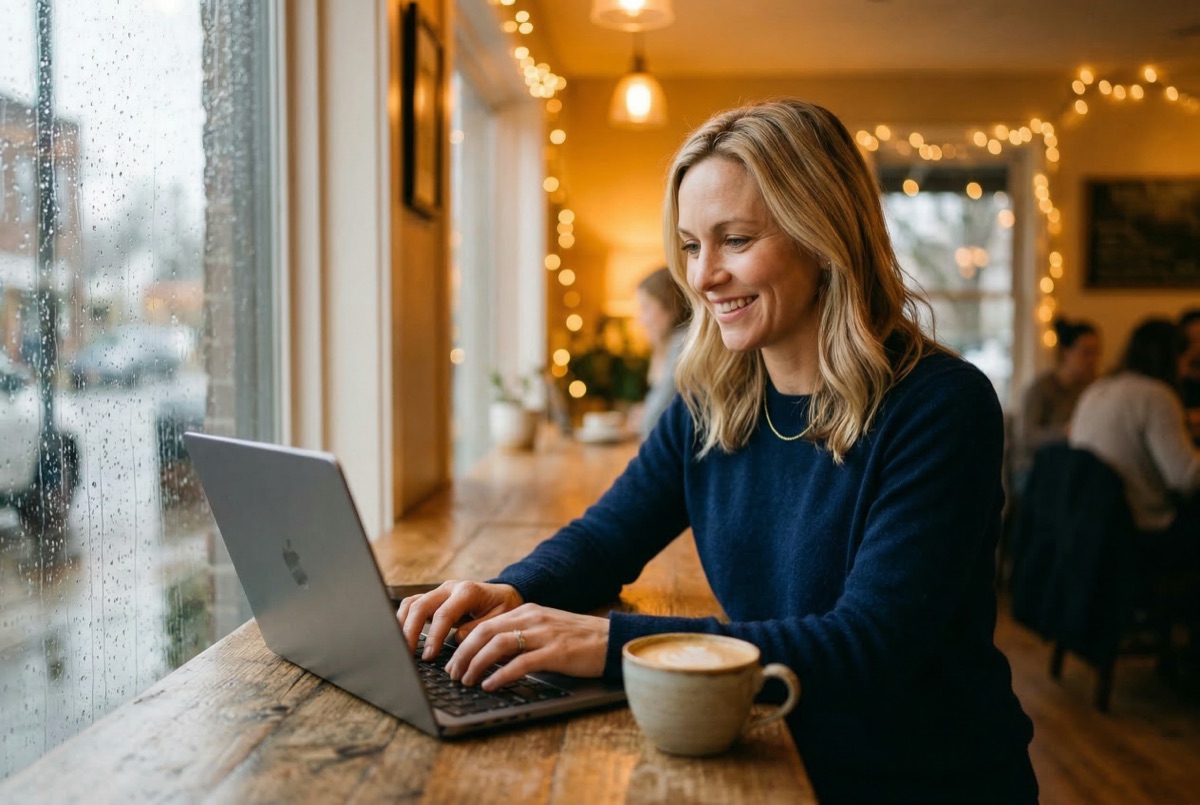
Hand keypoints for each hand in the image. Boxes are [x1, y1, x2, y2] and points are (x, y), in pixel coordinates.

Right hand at [396, 580, 522, 659]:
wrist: (505, 594)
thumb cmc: (504, 607)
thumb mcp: (500, 619)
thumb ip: (478, 629)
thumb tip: (457, 640)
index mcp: (468, 591)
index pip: (444, 614)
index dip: (434, 636)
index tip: (428, 655)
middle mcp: (450, 587)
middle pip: (421, 605)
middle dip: (410, 630)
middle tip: (407, 653)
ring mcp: (440, 591)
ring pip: (412, 602)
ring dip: (403, 624)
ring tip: (401, 646)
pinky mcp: (434, 598)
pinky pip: (413, 604)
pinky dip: (405, 619)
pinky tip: (403, 636)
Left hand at [446, 604, 609, 690]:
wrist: (611, 640)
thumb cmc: (577, 640)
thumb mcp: (544, 631)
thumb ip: (519, 637)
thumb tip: (489, 656)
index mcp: (527, 611)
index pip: (484, 624)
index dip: (464, 643)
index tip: (452, 661)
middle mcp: (532, 618)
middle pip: (485, 632)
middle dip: (463, 654)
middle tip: (453, 674)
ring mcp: (544, 634)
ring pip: (498, 645)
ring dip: (476, 664)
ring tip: (466, 681)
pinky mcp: (556, 652)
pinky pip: (520, 663)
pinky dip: (500, 675)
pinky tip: (490, 685)